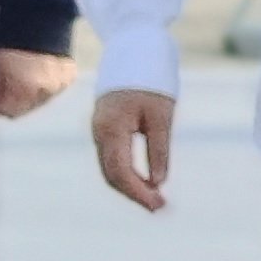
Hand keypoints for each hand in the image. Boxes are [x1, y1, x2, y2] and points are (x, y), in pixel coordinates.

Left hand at [0, 47, 76, 119]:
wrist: (38, 24)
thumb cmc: (11, 45)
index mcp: (25, 91)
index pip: (10, 112)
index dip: (0, 106)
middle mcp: (46, 93)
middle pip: (28, 108)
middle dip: (17, 100)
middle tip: (10, 86)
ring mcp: (61, 86)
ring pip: (43, 100)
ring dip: (34, 94)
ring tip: (26, 79)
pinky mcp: (71, 77)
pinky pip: (57, 89)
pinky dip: (48, 85)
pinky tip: (41, 74)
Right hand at [91, 88, 175, 211]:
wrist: (133, 53)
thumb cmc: (151, 83)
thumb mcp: (162, 117)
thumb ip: (159, 150)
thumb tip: (158, 182)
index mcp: (111, 129)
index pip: (120, 172)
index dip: (138, 193)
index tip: (159, 205)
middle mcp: (99, 133)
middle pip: (111, 175)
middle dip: (134, 194)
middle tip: (161, 207)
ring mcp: (99, 131)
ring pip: (109, 169)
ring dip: (130, 186)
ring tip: (156, 198)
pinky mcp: (104, 129)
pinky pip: (111, 159)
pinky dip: (126, 174)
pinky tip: (144, 181)